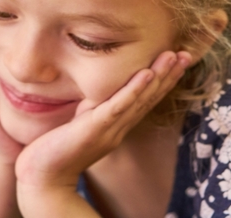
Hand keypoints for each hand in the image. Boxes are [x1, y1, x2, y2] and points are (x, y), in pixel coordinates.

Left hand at [15, 49, 191, 190]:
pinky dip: (134, 90)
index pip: (145, 99)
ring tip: (173, 57)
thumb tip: (100, 89)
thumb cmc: (57, 148)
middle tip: (186, 54)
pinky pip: (119, 107)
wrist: (44, 176)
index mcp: (117, 125)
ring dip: (159, 77)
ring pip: (140, 99)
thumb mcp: (81, 121)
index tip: (177, 59)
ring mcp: (110, 129)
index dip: (163, 80)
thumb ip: (94, 107)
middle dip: (169, 75)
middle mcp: (119, 127)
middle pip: (149, 97)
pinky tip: (146, 74)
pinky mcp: (96, 129)